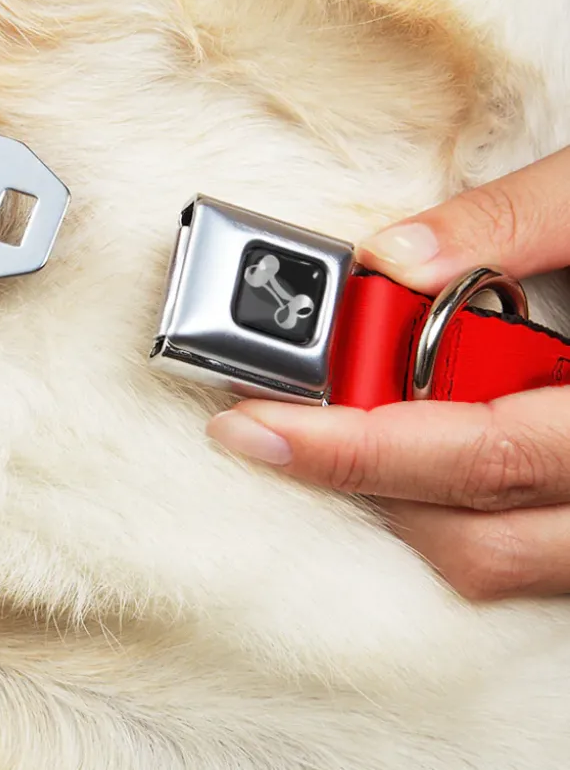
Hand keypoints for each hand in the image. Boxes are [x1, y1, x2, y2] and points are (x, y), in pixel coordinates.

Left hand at [208, 147, 569, 600]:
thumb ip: (515, 221)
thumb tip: (393, 257)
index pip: (478, 453)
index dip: (353, 448)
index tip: (253, 424)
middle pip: (476, 534)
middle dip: (358, 479)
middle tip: (273, 421)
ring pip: (501, 561)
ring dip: (404, 502)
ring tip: (338, 429)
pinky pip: (530, 555)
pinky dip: (458, 511)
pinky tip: (418, 450)